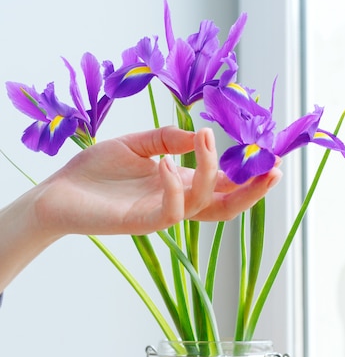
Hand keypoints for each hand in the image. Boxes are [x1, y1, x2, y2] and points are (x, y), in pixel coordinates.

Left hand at [34, 126, 282, 236]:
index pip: (222, 184)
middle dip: (252, 191)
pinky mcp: (141, 223)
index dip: (247, 174)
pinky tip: (165, 164)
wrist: (58, 192)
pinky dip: (174, 188)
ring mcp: (160, 214)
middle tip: (274, 169)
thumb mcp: (137, 144)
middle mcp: (176, 200)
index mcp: (178, 182)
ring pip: (202, 205)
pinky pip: (170, 211)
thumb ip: (167, 138)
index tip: (271, 157)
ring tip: (203, 139)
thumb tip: (199, 134)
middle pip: (225, 205)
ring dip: (209, 172)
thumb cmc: (95, 170)